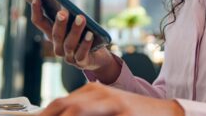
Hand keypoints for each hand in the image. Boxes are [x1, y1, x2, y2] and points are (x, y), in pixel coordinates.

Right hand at [30, 0, 118, 81]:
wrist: (98, 57)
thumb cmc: (85, 35)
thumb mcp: (76, 23)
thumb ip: (70, 14)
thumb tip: (66, 2)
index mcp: (53, 34)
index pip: (40, 22)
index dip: (36, 10)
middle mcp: (58, 46)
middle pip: (55, 35)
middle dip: (59, 23)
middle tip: (63, 12)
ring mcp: (68, 56)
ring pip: (69, 44)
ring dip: (75, 30)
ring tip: (81, 18)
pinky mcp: (81, 62)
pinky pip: (81, 54)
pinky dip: (85, 44)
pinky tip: (90, 35)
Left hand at [40, 82, 183, 115]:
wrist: (164, 112)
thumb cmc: (128, 113)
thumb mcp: (103, 110)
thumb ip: (80, 112)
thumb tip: (53, 115)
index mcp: (91, 91)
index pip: (58, 104)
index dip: (41, 115)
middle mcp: (100, 94)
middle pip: (64, 106)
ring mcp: (112, 103)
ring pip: (76, 111)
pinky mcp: (124, 114)